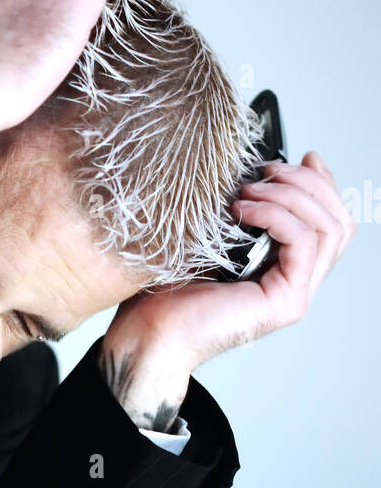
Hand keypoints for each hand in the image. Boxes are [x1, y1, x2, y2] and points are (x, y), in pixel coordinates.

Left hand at [99, 153, 356, 428]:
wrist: (150, 331)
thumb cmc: (168, 292)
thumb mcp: (209, 238)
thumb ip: (241, 213)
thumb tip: (251, 173)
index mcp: (283, 266)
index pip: (328, 220)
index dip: (321, 183)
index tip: (298, 157)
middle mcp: (297, 281)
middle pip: (338, 220)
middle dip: (308, 183)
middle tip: (268, 170)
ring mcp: (296, 294)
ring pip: (328, 228)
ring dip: (290, 196)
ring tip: (248, 191)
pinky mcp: (286, 301)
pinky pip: (304, 243)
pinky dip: (277, 216)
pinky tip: (243, 210)